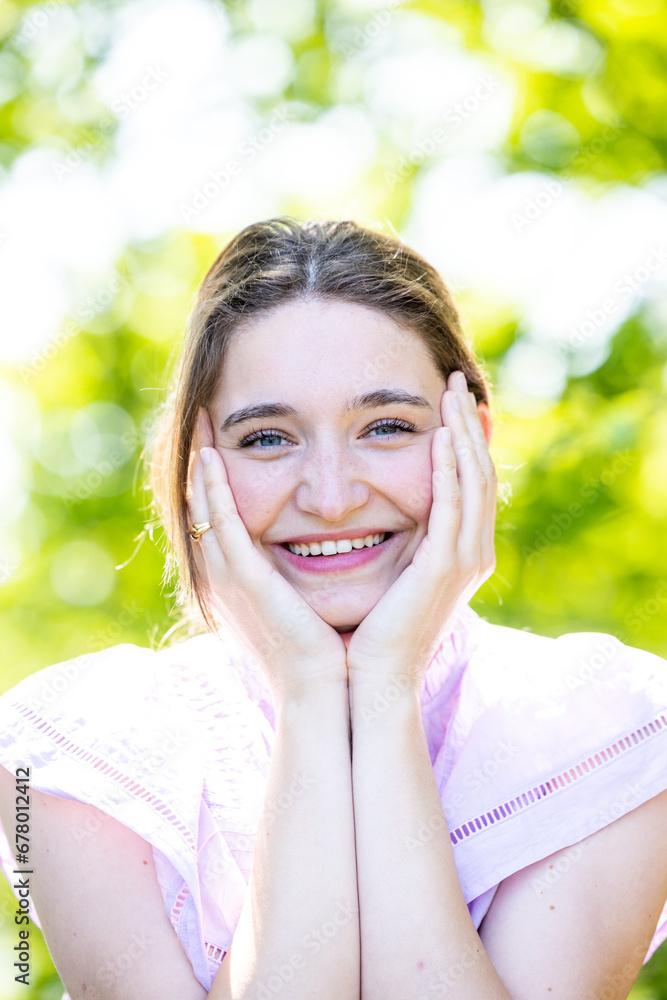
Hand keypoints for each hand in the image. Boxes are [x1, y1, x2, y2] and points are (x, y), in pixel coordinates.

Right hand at [186, 407, 347, 698]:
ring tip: (201, 423)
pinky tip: (211, 457)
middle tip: (202, 418)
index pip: (218, 517)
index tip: (219, 442)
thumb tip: (324, 547)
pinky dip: (213, 489)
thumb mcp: (303, 603)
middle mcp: (225, 575)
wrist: (322, 691)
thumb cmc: (321, 652)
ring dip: (200, 463)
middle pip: (201, 506)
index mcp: (239, 580)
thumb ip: (298, 574)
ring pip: (203, 507)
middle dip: (200, 461)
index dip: (214, 478)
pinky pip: (221, 523)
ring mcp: (229, 577)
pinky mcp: (245, 580)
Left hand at [346, 371, 496, 690]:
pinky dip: (449, 470)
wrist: (372, 677)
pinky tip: (440, 438)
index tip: (450, 403)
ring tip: (451, 394)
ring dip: (463, 435)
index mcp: (462, 553)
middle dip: (469, 425)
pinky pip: (453, 508)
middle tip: (457, 382)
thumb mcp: (393, 574)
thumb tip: (380, 509)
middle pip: (480, 473)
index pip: (472, 484)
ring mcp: (464, 560)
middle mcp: (473, 553)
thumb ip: (401, 540)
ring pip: (474, 482)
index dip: (465, 440)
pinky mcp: (445, 567)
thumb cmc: (373, 629)